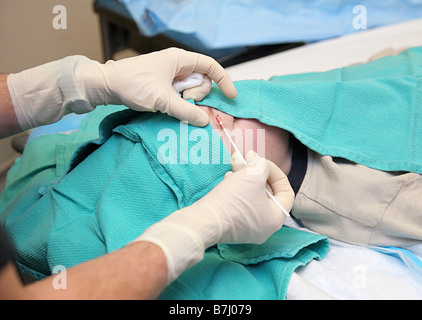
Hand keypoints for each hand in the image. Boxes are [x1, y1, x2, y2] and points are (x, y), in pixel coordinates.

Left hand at [77, 48, 236, 125]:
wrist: (106, 85)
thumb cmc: (133, 85)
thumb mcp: (162, 99)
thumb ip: (186, 111)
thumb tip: (205, 122)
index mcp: (180, 59)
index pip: (211, 66)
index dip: (223, 80)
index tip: (230, 96)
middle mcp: (177, 65)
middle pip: (202, 80)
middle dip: (198, 94)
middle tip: (184, 102)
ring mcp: (170, 75)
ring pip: (191, 89)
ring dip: (187, 101)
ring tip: (171, 104)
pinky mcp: (163, 84)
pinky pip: (180, 94)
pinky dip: (180, 103)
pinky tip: (170, 108)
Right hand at [134, 151, 293, 283]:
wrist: (204, 220)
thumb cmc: (234, 199)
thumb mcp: (253, 176)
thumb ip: (262, 166)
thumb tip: (259, 163)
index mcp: (275, 219)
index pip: (286, 192)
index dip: (277, 173)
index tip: (263, 163)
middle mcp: (264, 226)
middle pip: (267, 193)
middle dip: (257, 172)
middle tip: (247, 157)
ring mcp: (247, 227)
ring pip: (252, 196)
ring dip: (245, 176)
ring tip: (235, 162)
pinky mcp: (232, 225)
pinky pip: (240, 203)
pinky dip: (236, 188)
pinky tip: (228, 177)